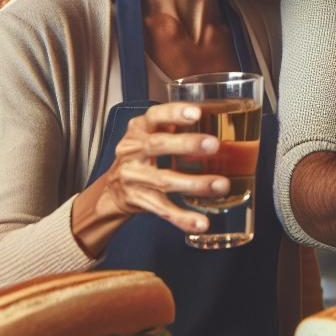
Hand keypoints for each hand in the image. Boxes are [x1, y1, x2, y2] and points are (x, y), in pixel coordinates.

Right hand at [101, 103, 230, 234]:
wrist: (113, 189)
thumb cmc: (142, 155)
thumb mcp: (151, 134)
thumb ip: (176, 127)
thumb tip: (223, 122)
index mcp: (139, 129)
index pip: (155, 116)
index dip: (174, 113)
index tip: (196, 113)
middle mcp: (132, 150)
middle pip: (158, 145)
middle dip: (187, 144)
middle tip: (214, 145)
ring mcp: (133, 177)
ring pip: (164, 180)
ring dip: (195, 183)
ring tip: (221, 185)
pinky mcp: (138, 200)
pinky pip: (162, 209)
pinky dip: (183, 218)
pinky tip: (201, 222)